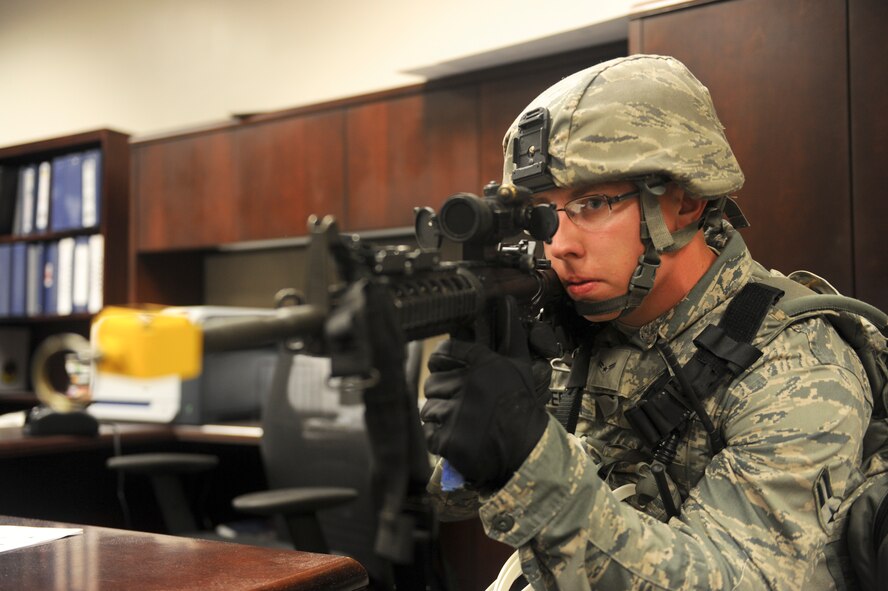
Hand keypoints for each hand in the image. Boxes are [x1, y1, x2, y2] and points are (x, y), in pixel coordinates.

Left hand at [420, 313, 549, 490]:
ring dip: (440, 417)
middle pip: (432, 383)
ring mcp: (458, 413)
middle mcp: (468, 384)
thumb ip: (508, 335)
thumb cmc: (522, 406)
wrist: (529, 449)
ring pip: (429, 408)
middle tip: (461, 406)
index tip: (446, 372)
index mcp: (482, 364)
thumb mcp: (518, 366)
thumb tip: (507, 302)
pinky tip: (458, 438)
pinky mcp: (449, 439)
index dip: (440, 363)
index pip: (443, 353)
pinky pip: (429, 433)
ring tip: (462, 423)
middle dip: (442, 395)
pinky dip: (439, 438)